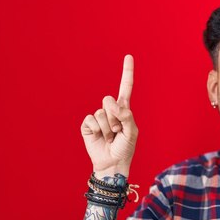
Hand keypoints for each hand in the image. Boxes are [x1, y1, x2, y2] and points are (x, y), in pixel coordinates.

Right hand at [81, 55, 137, 176]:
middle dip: (115, 117)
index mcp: (123, 110)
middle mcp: (110, 110)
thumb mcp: (132, 132)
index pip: (125, 87)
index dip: (127, 72)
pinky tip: (99, 137)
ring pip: (101, 113)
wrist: (112, 163)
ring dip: (107, 128)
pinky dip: (97, 130)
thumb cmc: (125, 148)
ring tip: (110, 137)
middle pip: (108, 100)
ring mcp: (98, 117)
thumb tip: (111, 102)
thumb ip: (126, 115)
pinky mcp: (87, 125)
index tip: (129, 56)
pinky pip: (91, 120)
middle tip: (117, 131)